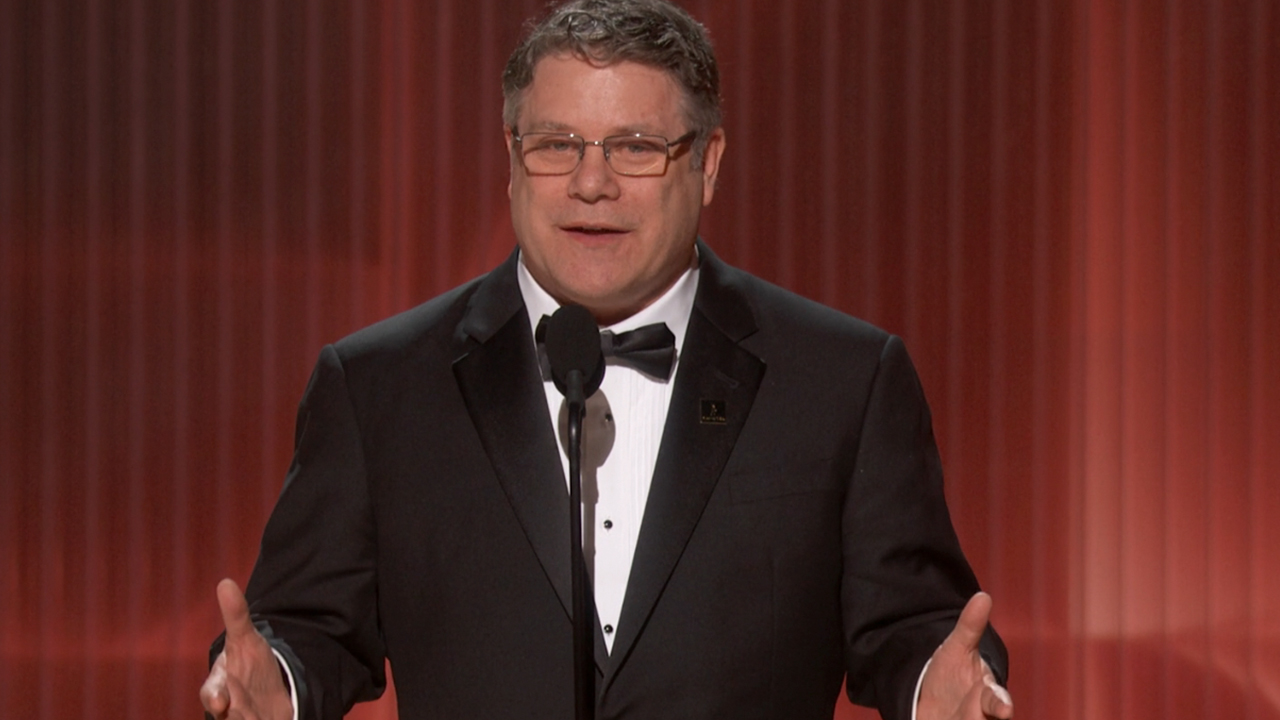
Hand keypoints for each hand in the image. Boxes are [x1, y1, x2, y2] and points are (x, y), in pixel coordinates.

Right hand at [199, 579, 293, 719]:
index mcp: (219, 689)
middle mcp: (229, 710)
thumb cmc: (248, 665)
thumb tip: (226, 582)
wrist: (263, 691)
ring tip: (259, 719)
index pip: (211, 694)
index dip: (215, 697)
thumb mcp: (245, 639)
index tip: (221, 701)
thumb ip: (236, 616)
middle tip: (240, 714)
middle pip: (229, 716)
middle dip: (235, 716)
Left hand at [916, 592, 1013, 719]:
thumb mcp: (956, 648)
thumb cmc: (952, 674)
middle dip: (980, 719)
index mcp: (986, 697)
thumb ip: (970, 626)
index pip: (997, 702)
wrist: (935, 698)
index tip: (1004, 708)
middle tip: (981, 716)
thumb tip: (983, 595)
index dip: (1001, 704)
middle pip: (985, 719)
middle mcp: (979, 717)